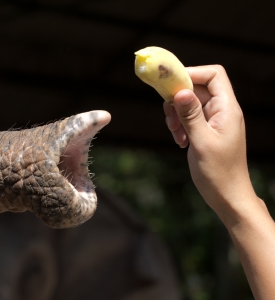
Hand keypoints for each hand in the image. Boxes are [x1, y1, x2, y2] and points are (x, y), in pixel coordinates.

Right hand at [163, 65, 255, 215]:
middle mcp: (222, 111)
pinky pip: (189, 118)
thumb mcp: (201, 142)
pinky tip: (180, 141)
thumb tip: (180, 91)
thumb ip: (191, 115)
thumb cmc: (219, 172)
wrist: (227, 195)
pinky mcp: (206, 131)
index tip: (171, 86)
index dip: (192, 74)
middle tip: (170, 118)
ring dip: (177, 115)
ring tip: (176, 133)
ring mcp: (214, 121)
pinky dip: (180, 126)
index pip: (213, 75)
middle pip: (197, 88)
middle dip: (179, 100)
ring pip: (190, 104)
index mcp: (227, 109)